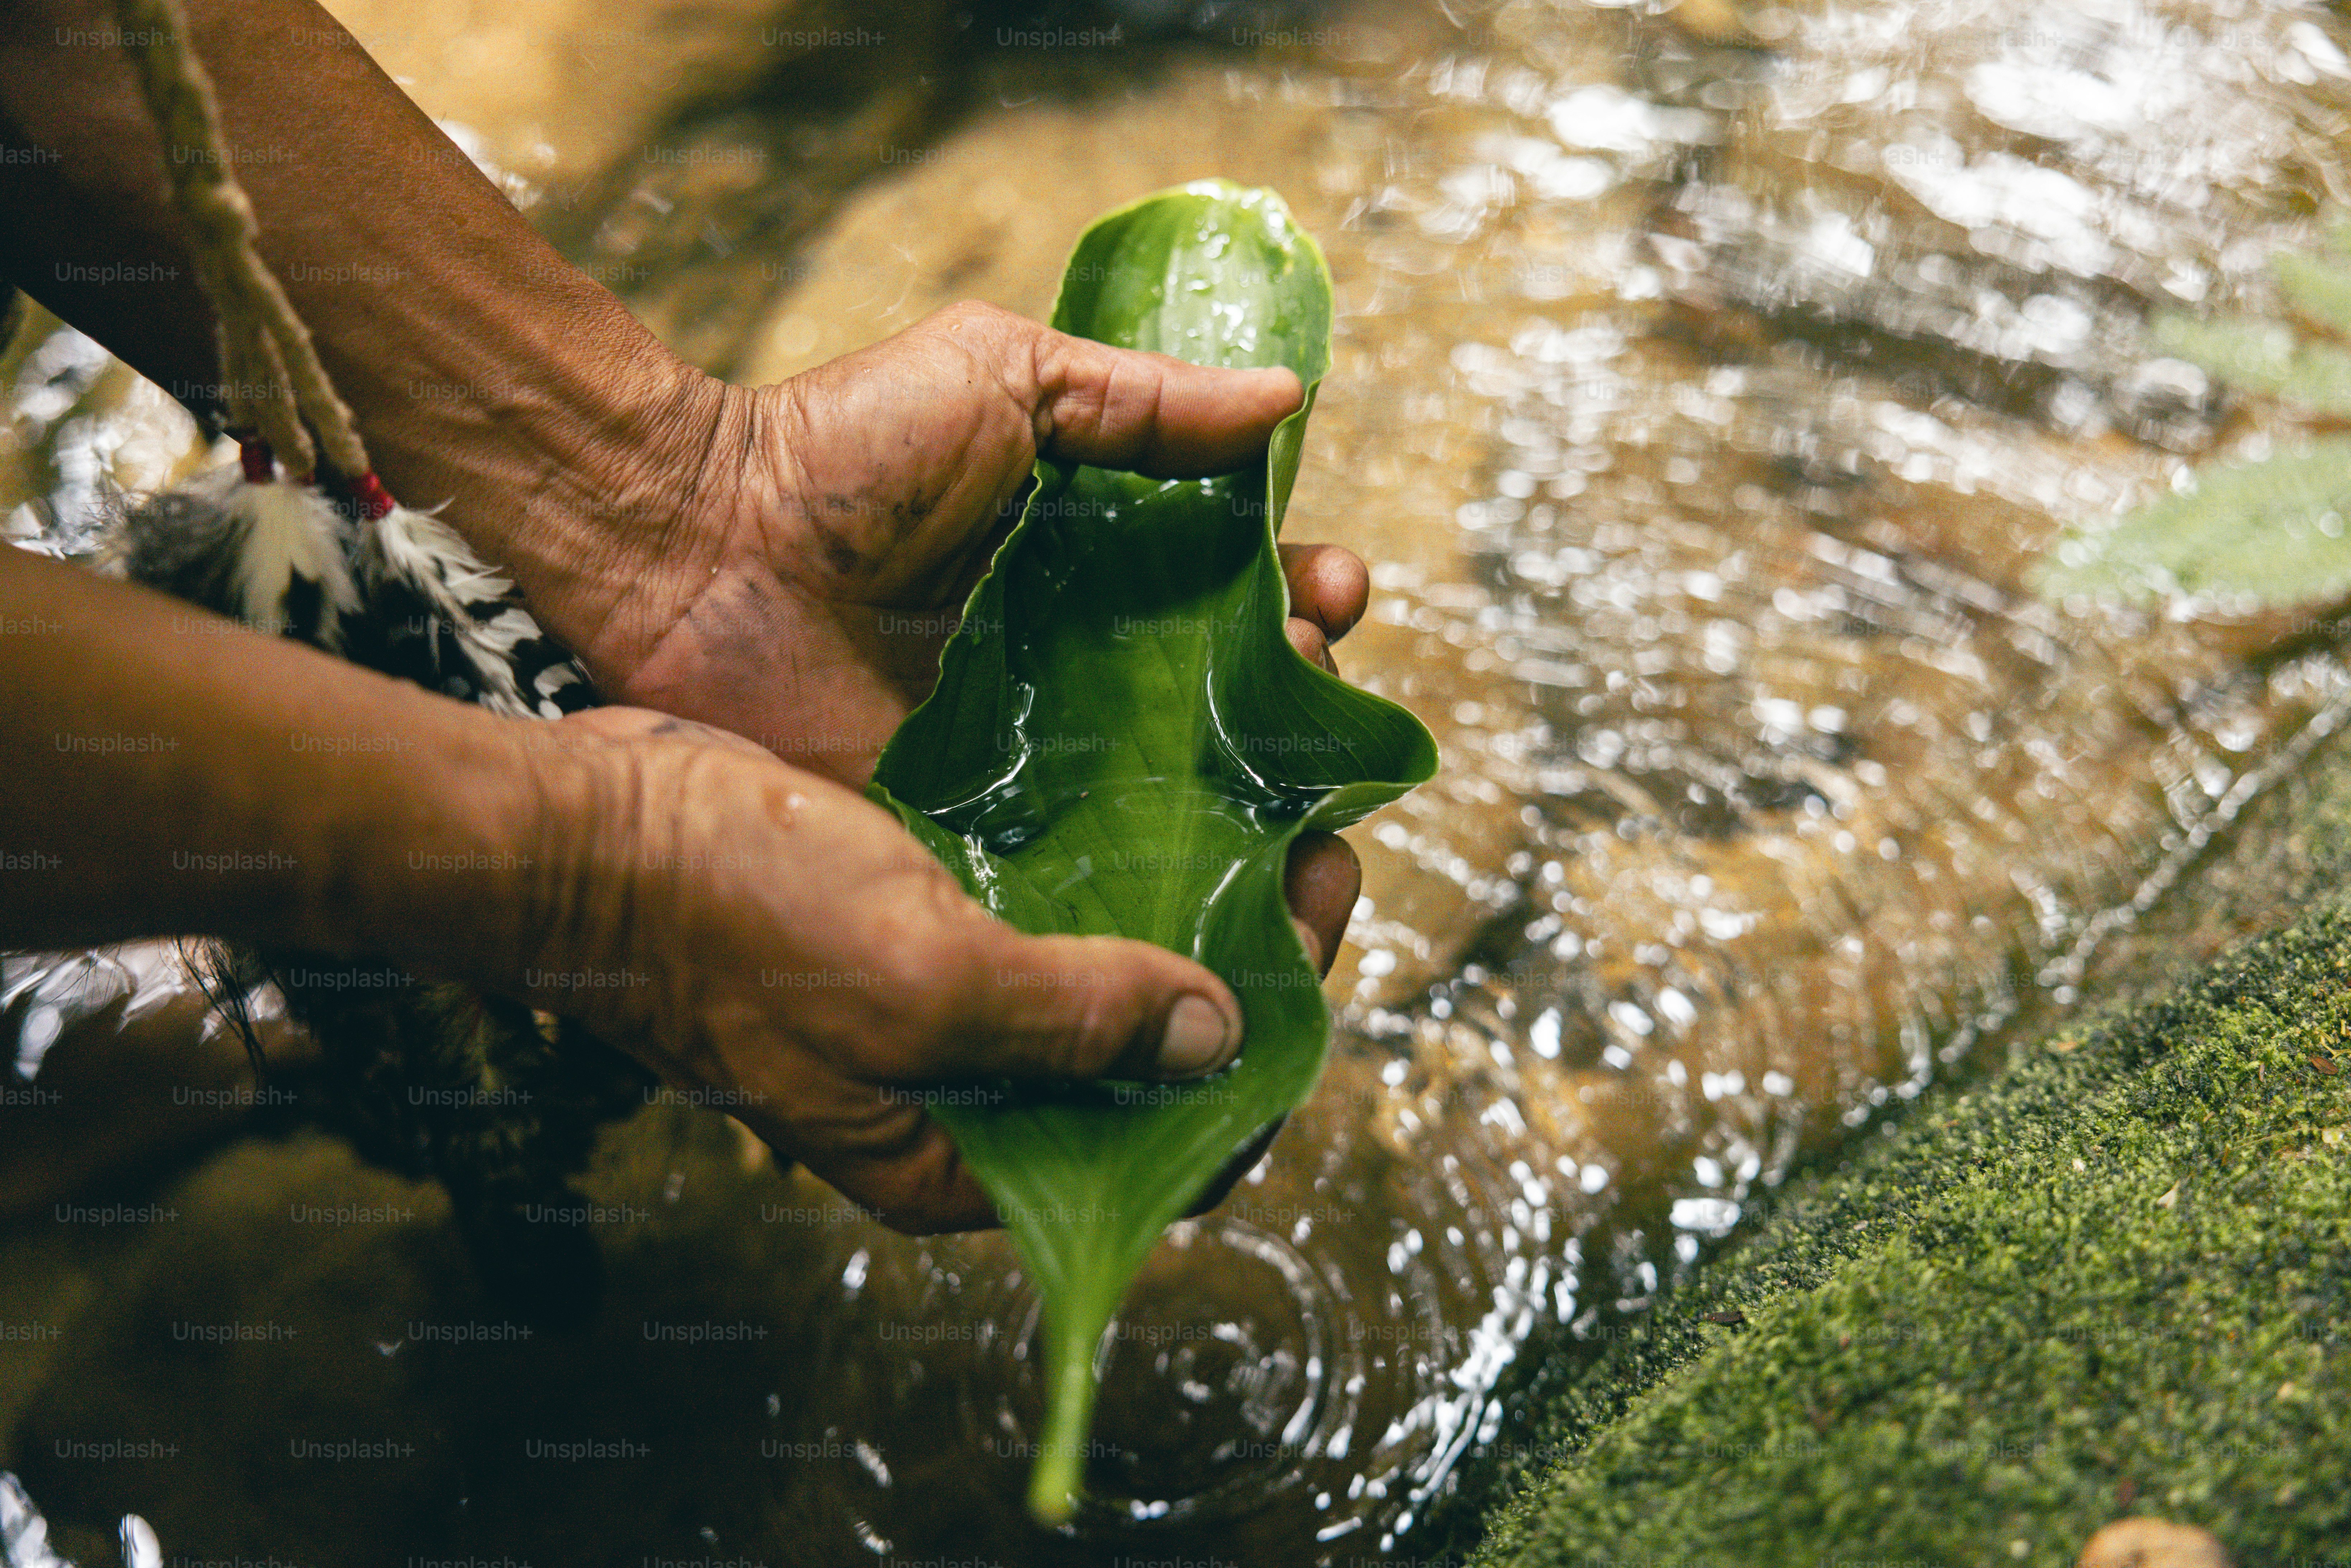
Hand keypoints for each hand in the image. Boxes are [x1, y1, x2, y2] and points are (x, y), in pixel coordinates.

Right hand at [516, 709, 1326, 1232]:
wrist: (585, 833)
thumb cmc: (728, 917)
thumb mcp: (915, 981)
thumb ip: (1072, 1020)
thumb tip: (1217, 1041)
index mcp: (959, 1158)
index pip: (1157, 1161)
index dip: (1257, 1069)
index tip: (1314, 938)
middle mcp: (962, 1096)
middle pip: (1145, 1059)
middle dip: (1240, 965)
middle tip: (1307, 847)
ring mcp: (940, 1005)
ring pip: (1105, 970)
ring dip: (1187, 898)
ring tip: (1262, 801)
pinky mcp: (920, 917)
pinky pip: (1047, 902)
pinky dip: (1114, 857)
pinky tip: (1171, 783)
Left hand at [529, 302, 1368, 968]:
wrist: (688, 549)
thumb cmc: (836, 449)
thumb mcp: (1001, 378)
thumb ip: (1142, 400)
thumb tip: (1290, 399)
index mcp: (1101, 571)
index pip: (1241, 596)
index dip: (1303, 600)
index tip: (1329, 597)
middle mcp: (1083, 678)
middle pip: (1232, 714)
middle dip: (1304, 717)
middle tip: (1319, 716)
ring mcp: (1031, 770)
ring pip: (1180, 816)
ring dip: (1262, 826)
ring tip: (1308, 836)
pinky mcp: (970, 843)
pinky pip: (1080, 892)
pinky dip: (1151, 915)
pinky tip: (1209, 918)